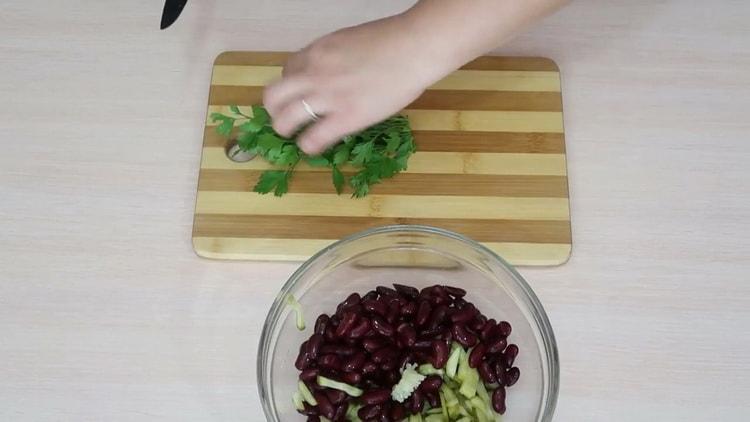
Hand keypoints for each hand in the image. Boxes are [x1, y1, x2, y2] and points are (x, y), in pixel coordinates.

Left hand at [263, 14, 443, 154]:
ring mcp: (328, 97)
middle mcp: (314, 73)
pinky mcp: (346, 117)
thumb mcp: (350, 41)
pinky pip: (313, 138)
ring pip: (285, 120)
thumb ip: (334, 58)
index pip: (288, 72)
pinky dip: (308, 146)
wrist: (413, 47)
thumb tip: (334, 73)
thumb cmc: (393, 40)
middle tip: (287, 119)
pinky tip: (315, 147)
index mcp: (317, 52)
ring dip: (286, 130)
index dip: (291, 87)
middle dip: (276, 110)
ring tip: (296, 136)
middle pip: (274, 96)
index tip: (301, 95)